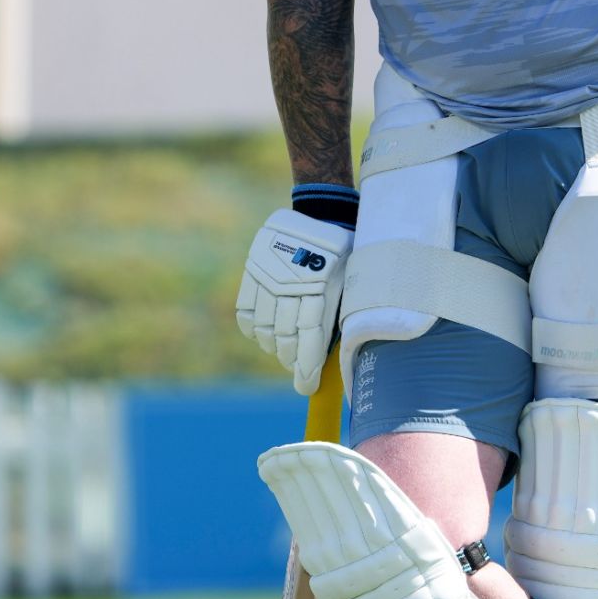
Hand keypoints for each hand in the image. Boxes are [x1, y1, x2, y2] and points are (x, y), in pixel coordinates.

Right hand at [236, 208, 353, 394]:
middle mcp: (290, 283)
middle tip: (300, 371)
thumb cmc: (345, 254)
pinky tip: (266, 334)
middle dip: (293, 361)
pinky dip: (254, 330)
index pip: (308, 337)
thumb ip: (338, 317)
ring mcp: (266, 277)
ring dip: (275, 347)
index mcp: (321, 285)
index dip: (306, 367)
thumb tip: (329, 361)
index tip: (306, 387)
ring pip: (263, 329)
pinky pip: (245, 313)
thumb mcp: (352, 281)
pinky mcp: (251, 271)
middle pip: (284, 338)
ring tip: (286, 352)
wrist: (320, 211)